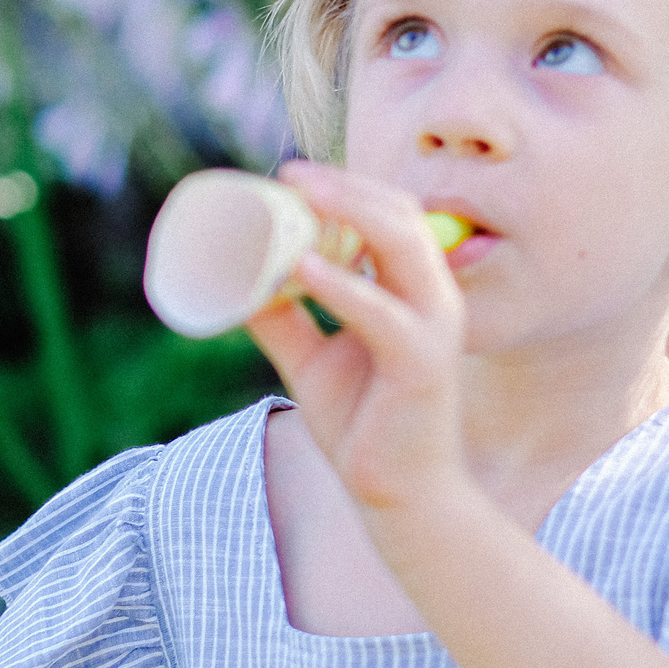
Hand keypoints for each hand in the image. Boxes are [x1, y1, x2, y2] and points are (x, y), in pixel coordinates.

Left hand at [243, 163, 466, 513]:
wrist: (399, 495)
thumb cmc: (363, 424)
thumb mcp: (312, 359)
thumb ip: (283, 318)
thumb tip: (234, 279)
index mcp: (415, 290)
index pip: (392, 215)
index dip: (347, 186)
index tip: (292, 173)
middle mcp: (434, 299)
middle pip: (399, 215)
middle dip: (345, 186)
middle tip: (289, 172)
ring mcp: (433, 328)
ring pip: (401, 245)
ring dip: (350, 210)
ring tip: (299, 193)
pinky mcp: (422, 364)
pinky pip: (382, 313)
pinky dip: (343, 285)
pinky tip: (305, 266)